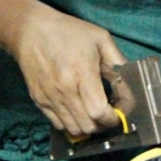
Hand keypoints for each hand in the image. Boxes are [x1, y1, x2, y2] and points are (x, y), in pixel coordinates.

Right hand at [11, 9, 126, 136]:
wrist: (31, 30)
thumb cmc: (69, 32)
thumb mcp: (100, 38)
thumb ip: (118, 61)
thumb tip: (130, 84)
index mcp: (81, 73)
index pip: (98, 111)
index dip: (112, 118)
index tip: (118, 113)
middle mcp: (64, 90)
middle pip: (87, 125)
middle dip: (103, 125)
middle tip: (108, 114)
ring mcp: (49, 97)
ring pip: (73, 129)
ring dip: (87, 127)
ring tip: (93, 115)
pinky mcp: (38, 101)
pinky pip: (58, 124)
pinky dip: (71, 124)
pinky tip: (77, 111)